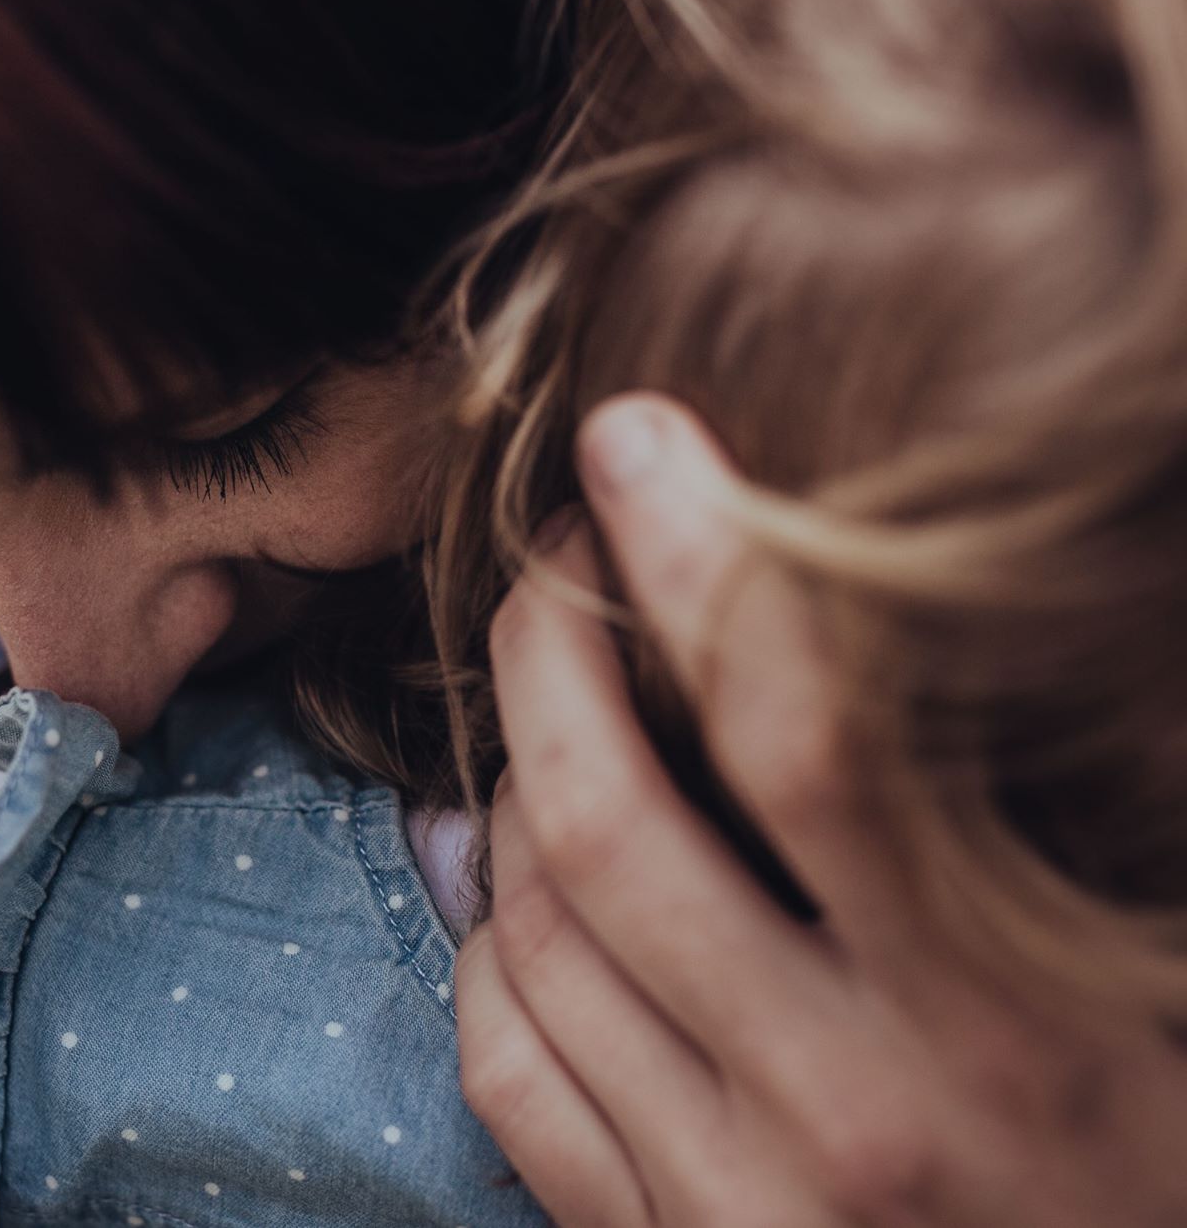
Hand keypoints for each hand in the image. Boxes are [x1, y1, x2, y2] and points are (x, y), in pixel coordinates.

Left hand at [455, 392, 1186, 1227]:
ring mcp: (733, 1205)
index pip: (809, 737)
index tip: (641, 443)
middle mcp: (850, 1114)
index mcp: (1013, 1029)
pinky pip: (508, 1073)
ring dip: (507, 788)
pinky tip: (496, 876)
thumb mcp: (1178, 992)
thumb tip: (897, 648)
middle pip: (603, 822)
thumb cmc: (1173, 1175)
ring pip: (529, 936)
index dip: (706, 556)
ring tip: (545, 711)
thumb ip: (1062, 829)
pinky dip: (477, 950)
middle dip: (548, 649)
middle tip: (555, 561)